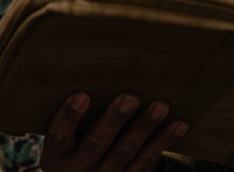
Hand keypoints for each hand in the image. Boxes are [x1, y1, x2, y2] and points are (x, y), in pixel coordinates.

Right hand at [39, 92, 187, 171]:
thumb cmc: (68, 146)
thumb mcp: (60, 139)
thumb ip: (70, 116)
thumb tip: (90, 72)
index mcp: (55, 156)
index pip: (59, 135)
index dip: (69, 116)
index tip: (82, 95)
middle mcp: (76, 170)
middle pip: (96, 143)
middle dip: (115, 120)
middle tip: (130, 97)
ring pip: (125, 152)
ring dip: (144, 128)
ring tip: (160, 106)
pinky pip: (145, 163)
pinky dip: (162, 142)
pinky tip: (178, 125)